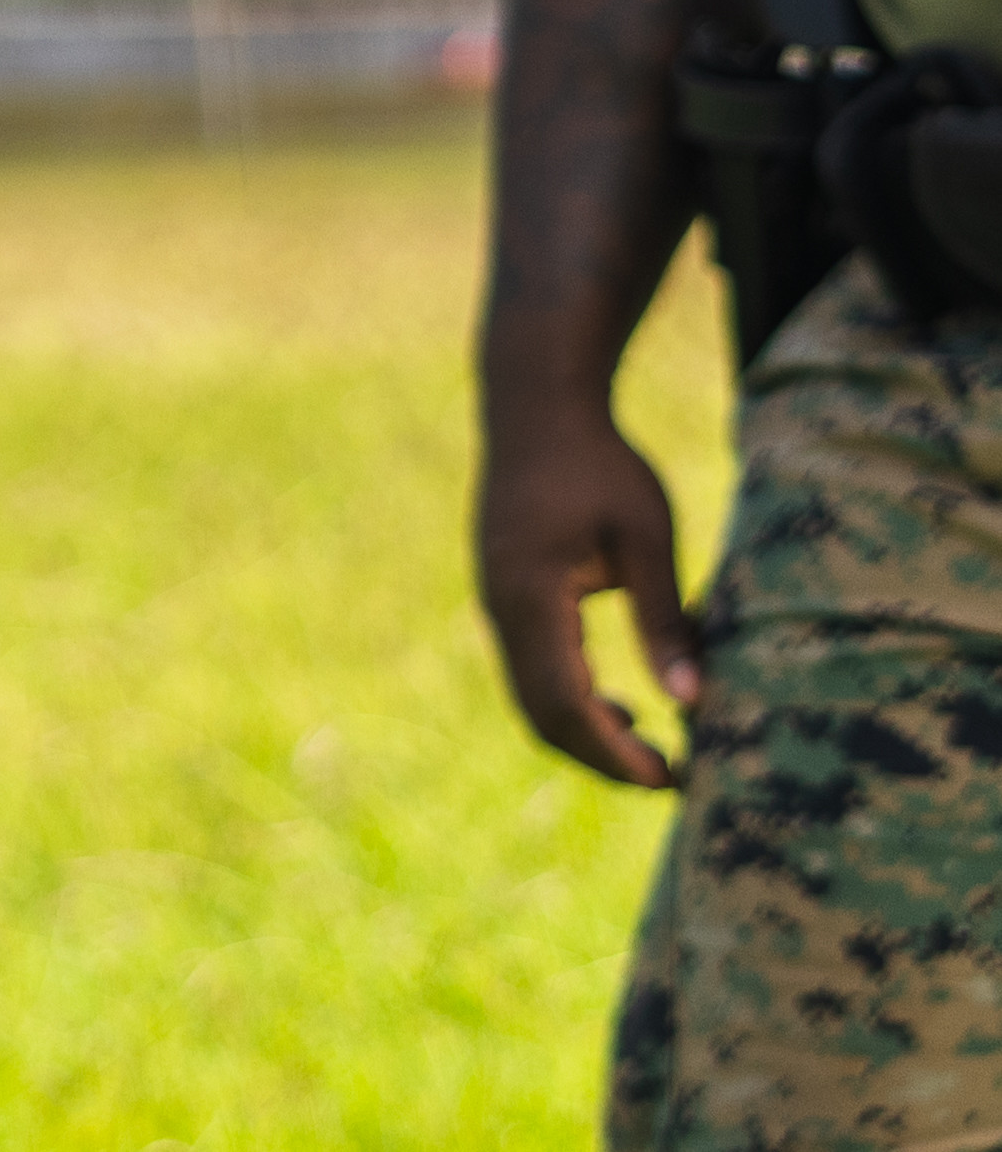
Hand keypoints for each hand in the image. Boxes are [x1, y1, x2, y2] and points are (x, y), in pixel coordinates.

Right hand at [475, 390, 697, 786]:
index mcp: (531, 596)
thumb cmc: (600, 464)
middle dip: (601, 757)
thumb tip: (692, 702)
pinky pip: (528, 668)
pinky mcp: (502, 594)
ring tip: (650, 746)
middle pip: (540, 713)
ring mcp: (493, 601)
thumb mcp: (646, 537)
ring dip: (584, 732)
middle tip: (670, 779)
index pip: (566, 701)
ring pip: (529, 696)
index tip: (671, 779)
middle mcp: (500, 607)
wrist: (535, 406)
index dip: (616, 751)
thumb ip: (663, 618)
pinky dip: (570, 701)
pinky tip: (618, 703)